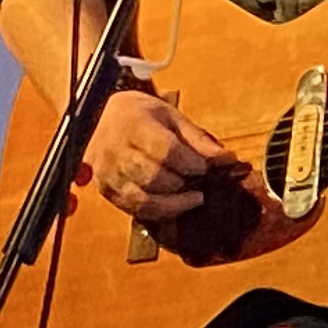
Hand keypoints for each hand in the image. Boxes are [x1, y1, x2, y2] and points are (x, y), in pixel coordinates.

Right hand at [84, 87, 242, 224]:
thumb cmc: (141, 115)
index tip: (203, 167)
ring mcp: (107, 174)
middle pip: (154, 178)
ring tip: (192, 196)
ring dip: (174, 203)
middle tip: (199, 182)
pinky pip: (133, 210)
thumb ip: (197, 139)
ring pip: (143, 199)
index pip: (165, 150)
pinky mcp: (105, 191)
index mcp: (134, 125)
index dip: (189, 163)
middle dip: (182, 184)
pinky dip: (158, 212)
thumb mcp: (171, 117)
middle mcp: (115, 151)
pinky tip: (175, 204)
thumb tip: (226, 160)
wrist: (100, 117)